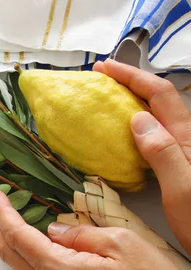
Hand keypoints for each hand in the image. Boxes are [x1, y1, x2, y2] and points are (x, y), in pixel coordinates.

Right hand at [94, 59, 190, 254]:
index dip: (132, 76)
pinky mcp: (178, 164)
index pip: (159, 94)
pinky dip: (133, 123)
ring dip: (131, 100)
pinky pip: (153, 134)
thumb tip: (137, 118)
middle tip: (100, 79)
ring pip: (156, 115)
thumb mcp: (182, 188)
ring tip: (105, 99)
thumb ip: (162, 152)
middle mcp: (186, 138)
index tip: (103, 68)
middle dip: (130, 82)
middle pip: (159, 98)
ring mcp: (183, 151)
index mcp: (187, 138)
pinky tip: (120, 132)